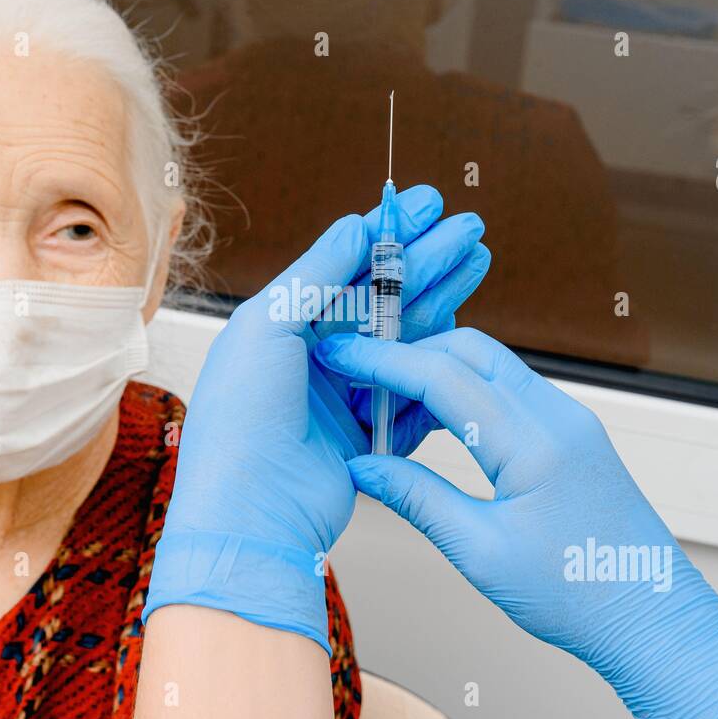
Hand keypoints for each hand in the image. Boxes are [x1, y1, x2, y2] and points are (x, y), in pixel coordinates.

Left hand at [142, 200, 488, 652]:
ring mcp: (344, 395)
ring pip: (405, 336)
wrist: (252, 515)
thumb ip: (317, 273)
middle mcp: (313, 356)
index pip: (344, 266)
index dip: (388, 232)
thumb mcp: (268, 327)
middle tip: (468, 228)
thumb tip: (355, 225)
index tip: (428, 203)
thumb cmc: (240, 422)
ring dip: (442, 298)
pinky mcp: (370, 433)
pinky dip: (438, 359)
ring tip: (477, 260)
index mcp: (282, 324)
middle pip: (383, 296)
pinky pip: (413, 389)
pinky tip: (465, 328)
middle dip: (428, 259)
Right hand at [314, 327, 717, 718]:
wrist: (651, 617)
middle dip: (406, 355)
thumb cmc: (578, 595)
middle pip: (467, 349)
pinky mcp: (571, 433)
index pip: (442, 374)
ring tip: (387, 415)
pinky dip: (463, 395)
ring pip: (488, 366)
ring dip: (435, 375)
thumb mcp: (480, 552)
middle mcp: (557, 415)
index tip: (337, 354)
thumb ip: (416, 497)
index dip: (381, 360)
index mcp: (534, 442)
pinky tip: (433, 430)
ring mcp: (569, 419)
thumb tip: (362, 465)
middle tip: (356, 381)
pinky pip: (508, 391)